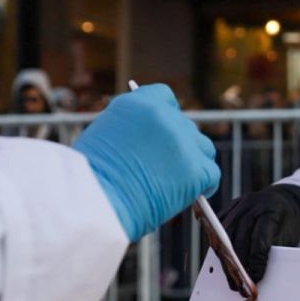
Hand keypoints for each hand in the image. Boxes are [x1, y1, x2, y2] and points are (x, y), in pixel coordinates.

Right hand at [74, 84, 219, 240]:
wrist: (93, 203)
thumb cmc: (88, 179)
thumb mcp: (104, 137)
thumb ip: (131, 130)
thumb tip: (151, 142)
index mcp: (138, 104)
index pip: (165, 97)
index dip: (167, 116)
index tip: (163, 132)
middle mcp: (165, 117)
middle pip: (186, 127)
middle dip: (178, 146)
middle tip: (167, 168)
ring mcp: (183, 143)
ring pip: (204, 148)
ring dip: (195, 162)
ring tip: (180, 181)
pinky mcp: (196, 169)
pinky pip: (212, 173)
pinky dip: (205, 185)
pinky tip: (195, 194)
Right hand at [220, 184, 299, 282]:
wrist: (286, 201)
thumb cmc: (287, 224)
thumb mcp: (288, 237)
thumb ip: (274, 253)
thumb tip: (257, 277)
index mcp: (271, 209)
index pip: (259, 238)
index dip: (255, 260)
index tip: (255, 278)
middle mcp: (252, 204)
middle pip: (238, 236)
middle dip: (237, 264)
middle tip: (240, 285)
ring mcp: (238, 204)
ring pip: (224, 233)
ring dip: (226, 259)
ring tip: (231, 279)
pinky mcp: (229, 207)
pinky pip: (219, 229)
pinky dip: (220, 247)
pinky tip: (225, 264)